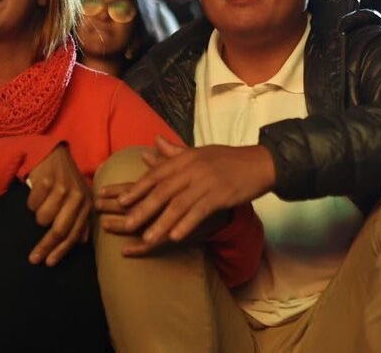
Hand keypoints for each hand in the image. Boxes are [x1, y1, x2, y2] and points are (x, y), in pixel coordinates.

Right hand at [26, 144, 92, 266]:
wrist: (53, 153)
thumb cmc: (66, 179)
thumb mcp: (79, 196)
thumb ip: (81, 218)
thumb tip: (82, 242)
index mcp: (86, 202)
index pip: (74, 233)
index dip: (61, 250)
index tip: (49, 263)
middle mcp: (77, 196)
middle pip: (59, 230)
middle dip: (45, 246)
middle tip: (34, 258)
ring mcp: (62, 188)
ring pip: (42, 219)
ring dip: (38, 214)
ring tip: (42, 202)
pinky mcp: (46, 182)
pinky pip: (32, 205)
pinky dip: (32, 202)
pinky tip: (37, 192)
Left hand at [98, 136, 274, 255]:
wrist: (260, 163)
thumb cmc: (228, 159)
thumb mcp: (199, 152)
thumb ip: (174, 152)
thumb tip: (152, 142)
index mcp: (186, 158)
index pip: (156, 174)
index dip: (138, 188)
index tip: (120, 201)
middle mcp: (193, 168)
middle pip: (163, 191)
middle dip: (143, 209)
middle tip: (125, 225)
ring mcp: (207, 181)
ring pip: (179, 204)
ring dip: (162, 223)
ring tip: (147, 238)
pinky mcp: (221, 194)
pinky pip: (200, 211)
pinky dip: (186, 224)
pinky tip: (175, 237)